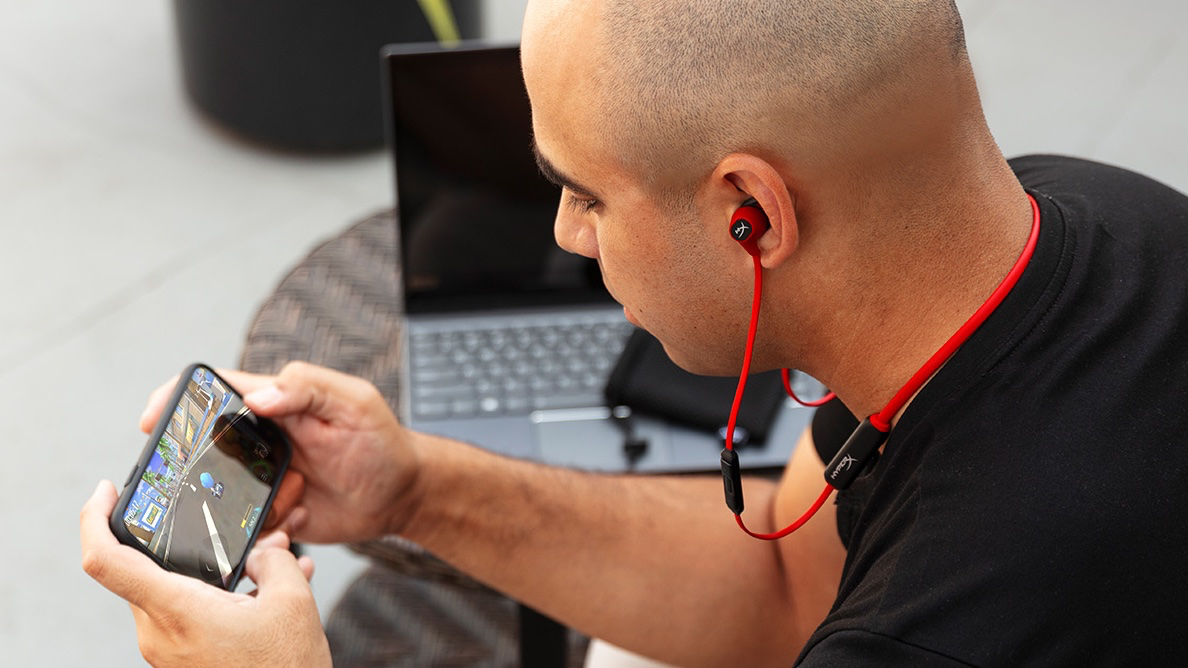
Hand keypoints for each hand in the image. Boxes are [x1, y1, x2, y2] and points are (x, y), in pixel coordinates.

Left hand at [80, 480, 329, 666]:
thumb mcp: (293, 601)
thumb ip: (275, 560)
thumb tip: (267, 549)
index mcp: (176, 610)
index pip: (106, 561)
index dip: (94, 518)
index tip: (106, 491)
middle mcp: (159, 633)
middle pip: (147, 569)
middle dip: (184, 542)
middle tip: (225, 526)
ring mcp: (167, 650)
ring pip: (173, 592)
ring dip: (210, 572)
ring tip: (265, 567)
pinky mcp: (182, 661)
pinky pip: (188, 615)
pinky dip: (218, 598)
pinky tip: (262, 595)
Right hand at [140, 362, 421, 543]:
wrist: (402, 494)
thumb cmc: (382, 440)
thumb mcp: (353, 402)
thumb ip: (306, 388)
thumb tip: (256, 398)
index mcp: (273, 403)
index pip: (213, 392)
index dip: (176, 400)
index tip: (152, 420)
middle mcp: (258, 440)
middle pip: (204, 447)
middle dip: (196, 467)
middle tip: (212, 484)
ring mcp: (261, 478)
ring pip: (220, 494)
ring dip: (245, 504)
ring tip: (294, 499)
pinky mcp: (271, 513)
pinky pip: (246, 526)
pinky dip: (267, 528)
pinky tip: (300, 519)